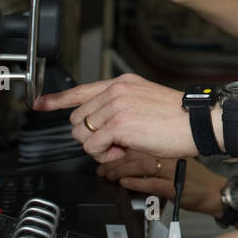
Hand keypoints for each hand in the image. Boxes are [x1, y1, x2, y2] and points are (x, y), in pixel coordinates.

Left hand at [34, 73, 200, 163]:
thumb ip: (120, 104)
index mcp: (121, 83)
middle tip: (118, 141)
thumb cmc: (178, 117)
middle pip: (78, 119)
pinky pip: (93, 147)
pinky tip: (125, 150)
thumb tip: (101, 122)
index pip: (80, 90)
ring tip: (125, 146)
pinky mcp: (117, 125)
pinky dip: (107, 155)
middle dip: (92, 135)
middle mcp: (115, 91)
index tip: (39, 104)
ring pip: (83, 135)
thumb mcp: (146, 100)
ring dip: (100, 147)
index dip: (56, 100)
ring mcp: (115, 106)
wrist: (198, 122)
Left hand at [97, 154, 225, 216]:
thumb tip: (125, 156)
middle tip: (101, 167)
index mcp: (168, 145)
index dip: (119, 145)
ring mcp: (173, 169)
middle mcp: (170, 154)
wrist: (215, 191)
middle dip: (114, 159)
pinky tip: (124, 183)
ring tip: (108, 176)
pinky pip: (152, 183)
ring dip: (120, 170)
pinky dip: (135, 182)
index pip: (139, 138)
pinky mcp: (176, 186)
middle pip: (137, 150)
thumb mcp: (173, 160)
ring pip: (141, 165)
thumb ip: (152, 155)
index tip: (106, 151)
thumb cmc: (195, 177)